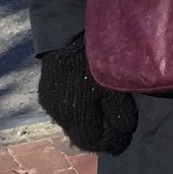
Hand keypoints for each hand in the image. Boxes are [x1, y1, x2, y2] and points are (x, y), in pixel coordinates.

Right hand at [38, 38, 137, 154]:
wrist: (68, 30)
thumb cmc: (97, 59)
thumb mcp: (114, 87)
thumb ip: (119, 115)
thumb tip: (123, 134)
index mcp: (74, 115)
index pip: (92, 143)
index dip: (111, 142)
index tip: (126, 136)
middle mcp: (57, 114)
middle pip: (80, 136)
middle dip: (100, 134)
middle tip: (119, 126)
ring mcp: (49, 103)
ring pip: (72, 125)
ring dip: (89, 123)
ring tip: (106, 112)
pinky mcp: (47, 91)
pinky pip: (65, 111)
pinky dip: (79, 112)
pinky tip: (90, 101)